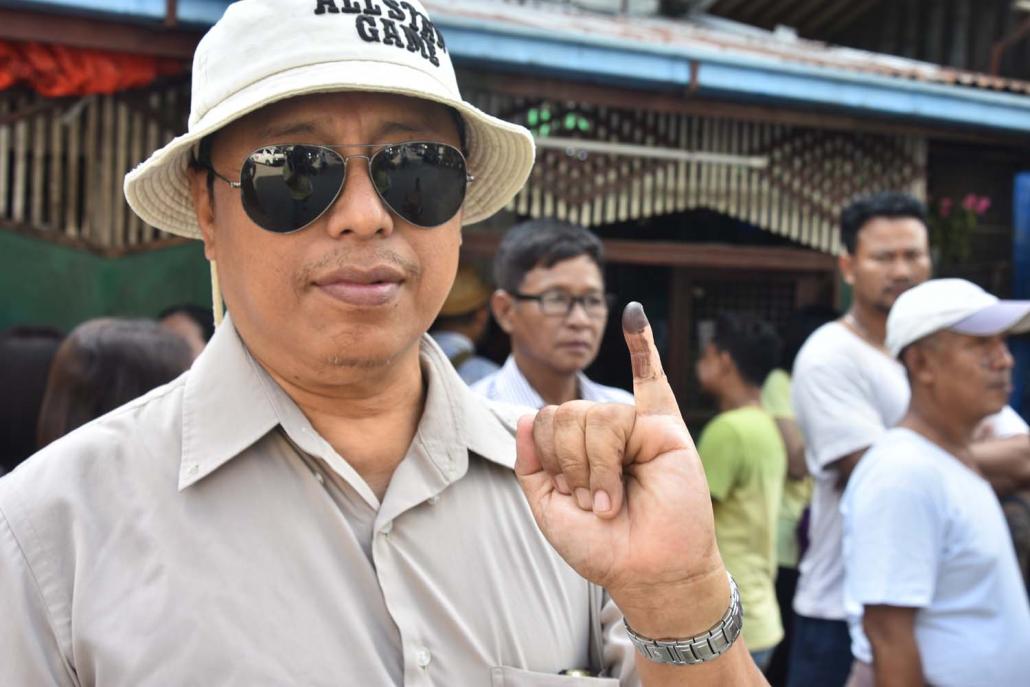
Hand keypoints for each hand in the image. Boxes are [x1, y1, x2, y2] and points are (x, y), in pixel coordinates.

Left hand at [514, 302, 726, 635]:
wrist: (644, 571)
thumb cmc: (601, 545)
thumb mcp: (548, 507)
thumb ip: (532, 463)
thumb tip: (527, 415)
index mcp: (578, 448)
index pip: (550, 416)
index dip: (548, 451)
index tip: (566, 495)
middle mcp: (607, 433)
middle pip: (566, 413)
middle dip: (568, 463)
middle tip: (592, 503)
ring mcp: (636, 427)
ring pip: (593, 415)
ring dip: (594, 467)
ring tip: (612, 501)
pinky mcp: (664, 430)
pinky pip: (646, 384)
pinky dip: (642, 344)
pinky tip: (632, 315)